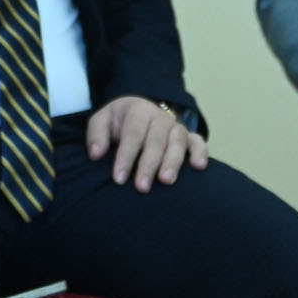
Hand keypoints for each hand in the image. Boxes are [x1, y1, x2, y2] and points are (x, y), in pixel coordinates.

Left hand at [86, 96, 208, 191]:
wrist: (138, 112)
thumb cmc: (118, 122)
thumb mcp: (102, 121)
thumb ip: (96, 135)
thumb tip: (96, 154)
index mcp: (138, 110)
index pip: (132, 134)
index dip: (126, 156)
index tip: (119, 179)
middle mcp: (160, 117)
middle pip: (156, 140)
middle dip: (148, 164)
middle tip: (141, 187)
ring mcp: (176, 127)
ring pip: (178, 142)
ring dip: (173, 161)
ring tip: (166, 181)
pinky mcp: (189, 137)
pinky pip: (198, 142)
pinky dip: (201, 153)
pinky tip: (198, 167)